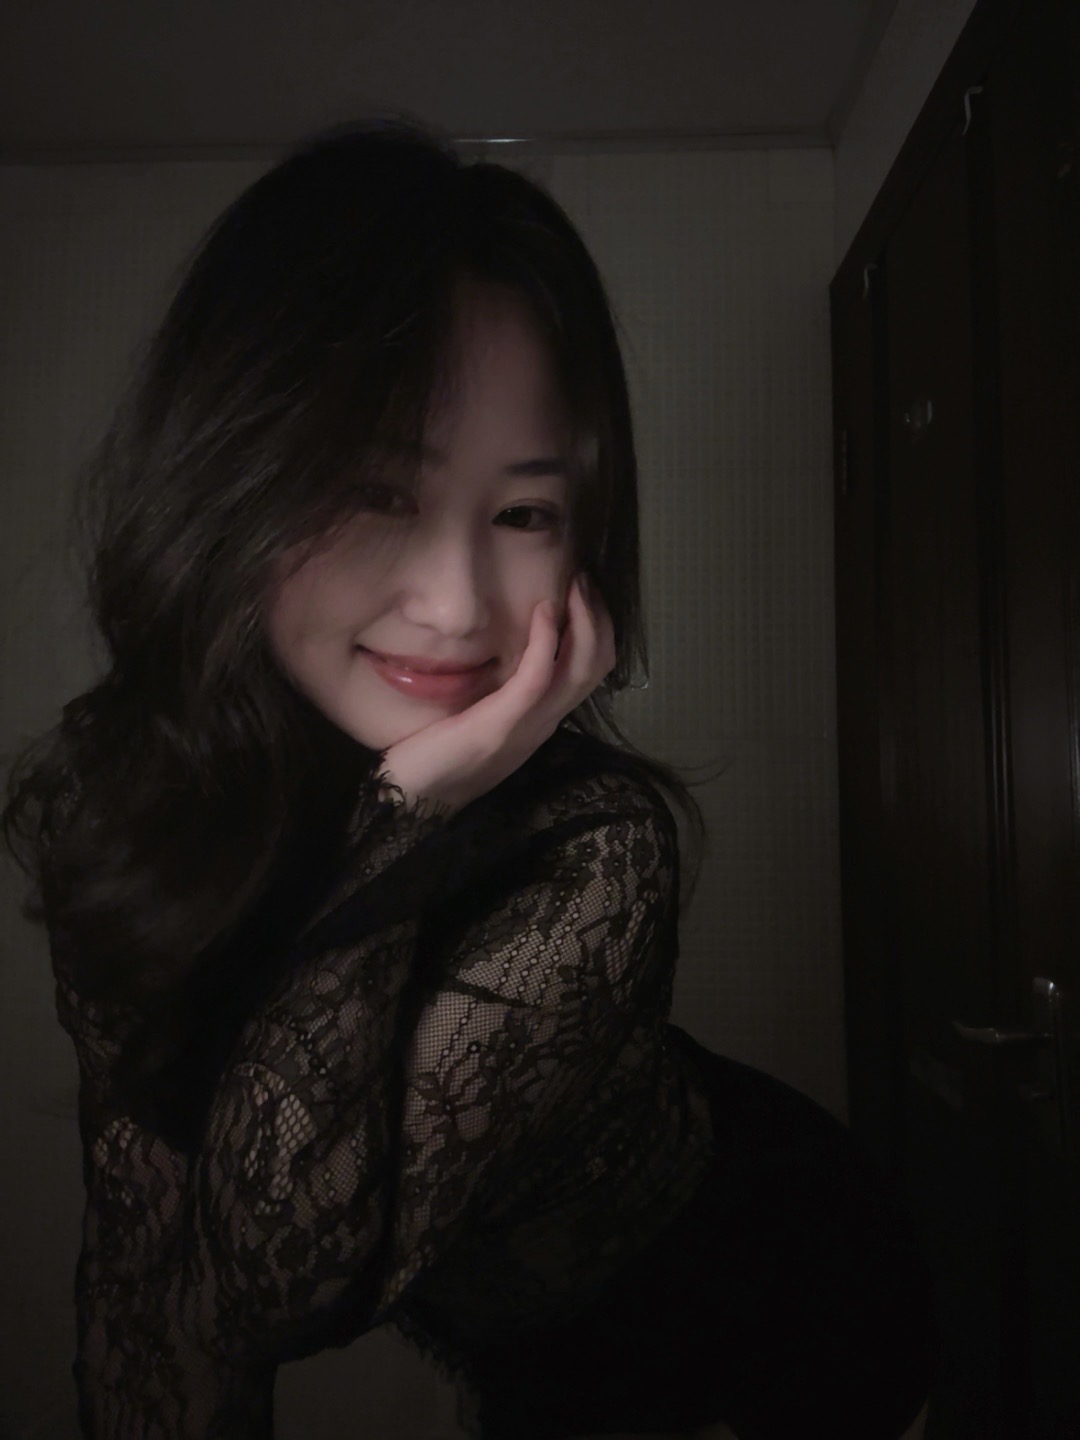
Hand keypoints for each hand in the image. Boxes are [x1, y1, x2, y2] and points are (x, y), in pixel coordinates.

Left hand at [376, 573, 615, 817]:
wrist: (412, 803)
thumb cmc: (438, 758)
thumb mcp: (482, 720)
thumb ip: (503, 693)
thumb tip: (507, 652)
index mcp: (542, 720)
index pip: (591, 671)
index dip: (598, 627)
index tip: (585, 591)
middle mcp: (545, 722)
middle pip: (598, 666)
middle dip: (599, 616)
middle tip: (585, 578)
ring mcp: (528, 725)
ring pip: (582, 670)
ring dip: (584, 620)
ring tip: (574, 585)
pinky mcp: (500, 725)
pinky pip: (538, 677)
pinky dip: (547, 640)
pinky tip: (542, 611)